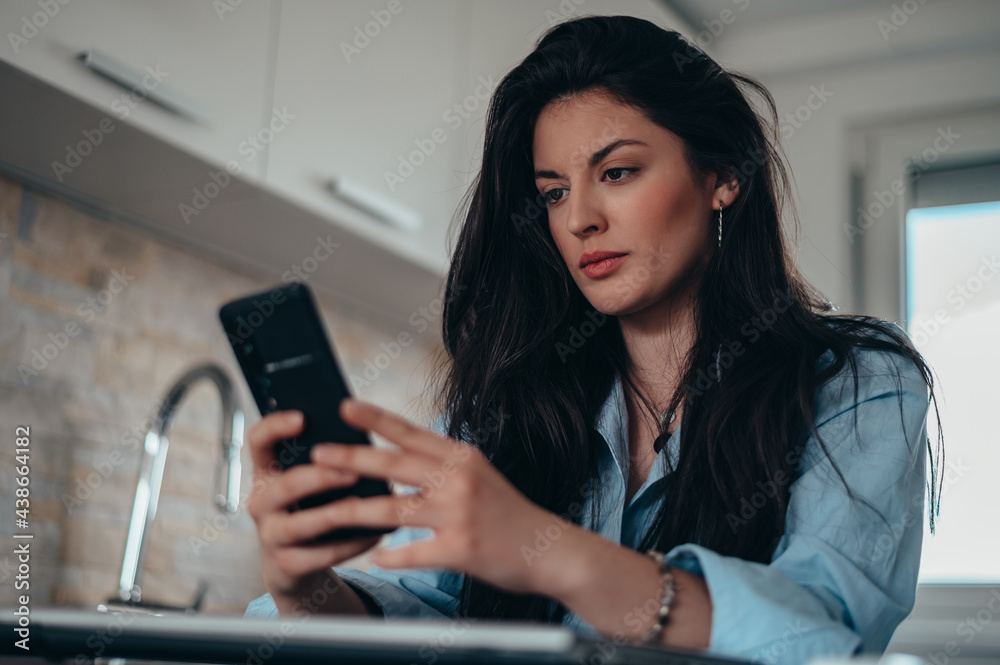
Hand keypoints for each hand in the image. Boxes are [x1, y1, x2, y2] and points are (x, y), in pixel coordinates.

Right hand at [245, 410, 381, 613]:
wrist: (294, 565)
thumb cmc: (309, 509)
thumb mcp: (306, 484)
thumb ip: (322, 462)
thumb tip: (362, 441)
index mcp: (267, 472)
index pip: (258, 441)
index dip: (275, 427)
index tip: (303, 418)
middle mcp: (261, 502)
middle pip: (285, 485)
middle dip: (320, 477)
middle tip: (352, 471)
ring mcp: (270, 534)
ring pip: (299, 524)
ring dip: (333, 514)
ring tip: (361, 506)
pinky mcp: (286, 564)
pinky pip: (319, 555)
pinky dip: (349, 546)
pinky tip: (374, 535)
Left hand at [309, 398, 577, 596]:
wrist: (548, 548)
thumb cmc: (509, 512)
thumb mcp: (479, 474)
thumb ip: (442, 464)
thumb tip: (398, 453)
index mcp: (461, 457)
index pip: (410, 433)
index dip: (375, 419)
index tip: (344, 407)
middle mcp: (459, 479)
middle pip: (394, 466)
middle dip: (351, 459)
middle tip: (318, 453)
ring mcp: (458, 514)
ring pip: (393, 510)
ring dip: (355, 512)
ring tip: (326, 512)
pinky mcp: (460, 548)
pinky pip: (413, 551)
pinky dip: (390, 556)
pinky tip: (373, 557)